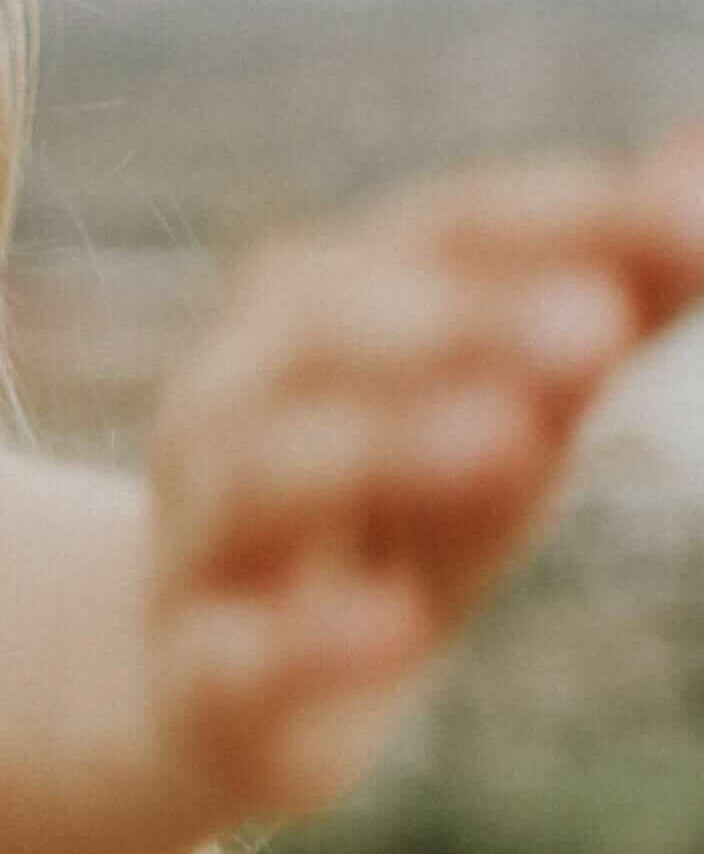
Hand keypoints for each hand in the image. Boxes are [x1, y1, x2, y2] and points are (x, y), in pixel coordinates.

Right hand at [142, 122, 703, 821]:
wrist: (198, 686)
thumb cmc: (389, 520)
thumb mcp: (506, 417)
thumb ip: (603, 304)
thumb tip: (700, 167)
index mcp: (313, 312)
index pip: (429, 238)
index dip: (546, 224)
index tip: (680, 216)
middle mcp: (233, 402)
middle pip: (324, 337)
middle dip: (459, 325)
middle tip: (596, 325)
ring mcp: (203, 536)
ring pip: (268, 474)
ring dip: (386, 450)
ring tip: (512, 442)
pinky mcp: (201, 676)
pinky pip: (239, 652)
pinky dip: (315, 639)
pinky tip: (398, 629)